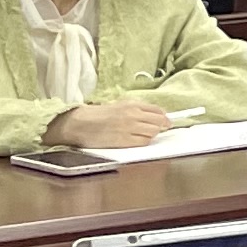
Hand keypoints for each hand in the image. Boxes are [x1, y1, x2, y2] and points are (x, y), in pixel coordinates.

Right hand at [46, 99, 174, 150]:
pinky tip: (137, 140)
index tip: (166, 122)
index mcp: (131, 104)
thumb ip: (138, 110)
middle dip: (161, 126)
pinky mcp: (125, 141)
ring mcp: (129, 128)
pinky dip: (144, 142)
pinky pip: (143, 142)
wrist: (80, 124)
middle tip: (159, 129)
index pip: (158, 111)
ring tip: (144, 134)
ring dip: (152, 135)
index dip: (164, 118)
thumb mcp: (120, 105)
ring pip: (153, 133)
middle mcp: (133, 115)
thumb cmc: (99, 115)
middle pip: (159, 122)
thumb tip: (157, 116)